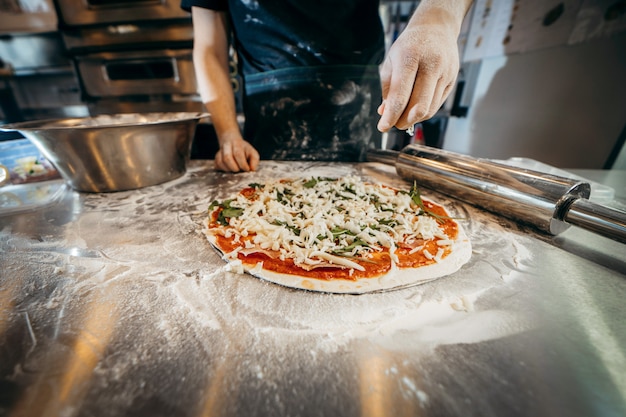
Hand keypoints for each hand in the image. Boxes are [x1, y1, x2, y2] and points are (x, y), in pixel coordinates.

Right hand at [214, 132, 259, 171]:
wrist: (231, 141)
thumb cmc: (244, 150)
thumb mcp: (252, 152)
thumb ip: (254, 160)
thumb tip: (252, 169)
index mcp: (237, 143)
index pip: (238, 154)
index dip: (242, 164)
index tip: (247, 169)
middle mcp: (226, 146)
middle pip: (227, 158)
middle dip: (234, 167)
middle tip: (239, 170)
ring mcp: (219, 152)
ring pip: (220, 162)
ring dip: (229, 169)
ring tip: (235, 169)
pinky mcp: (216, 158)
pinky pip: (217, 165)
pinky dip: (223, 170)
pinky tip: (229, 168)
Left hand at [377, 8, 462, 131]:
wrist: (436, 28)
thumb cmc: (409, 46)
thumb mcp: (391, 61)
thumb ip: (387, 88)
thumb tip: (385, 113)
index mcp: (411, 57)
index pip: (401, 95)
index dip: (391, 116)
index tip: (382, 127)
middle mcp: (431, 64)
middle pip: (418, 107)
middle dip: (403, 121)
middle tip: (393, 124)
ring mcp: (445, 72)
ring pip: (429, 109)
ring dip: (413, 119)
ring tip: (402, 117)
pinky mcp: (452, 79)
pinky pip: (436, 104)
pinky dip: (424, 112)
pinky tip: (414, 109)